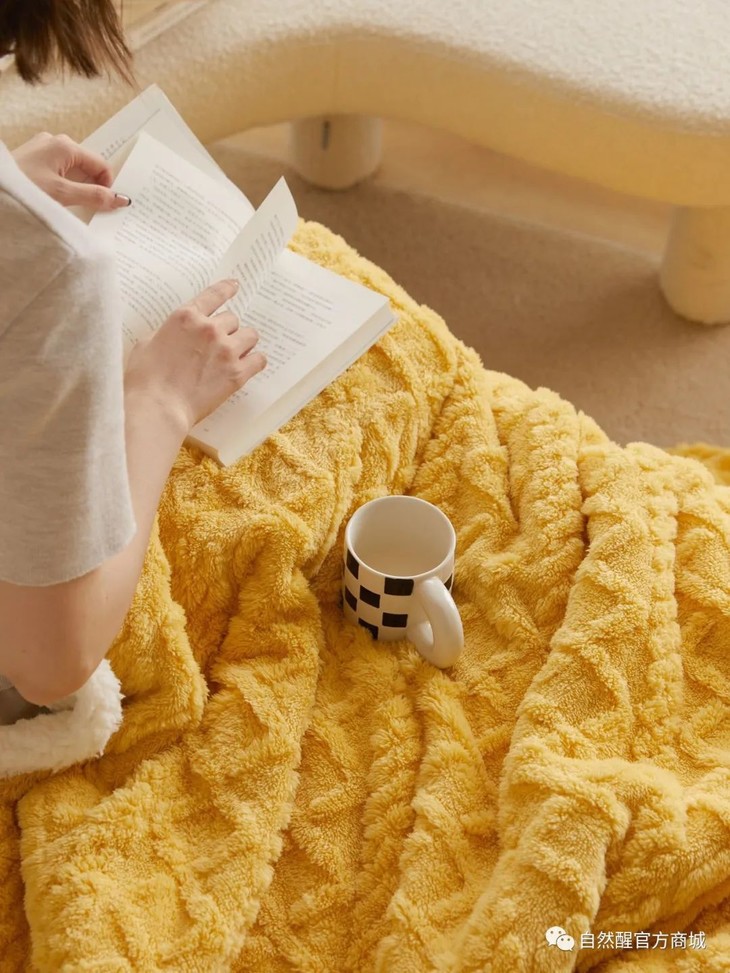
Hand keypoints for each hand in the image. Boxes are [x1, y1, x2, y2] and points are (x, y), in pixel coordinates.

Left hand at [12, 132, 131, 211]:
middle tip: (88, 207)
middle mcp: (56, 142)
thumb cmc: (23, 188)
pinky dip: (63, 185)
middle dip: (92, 187)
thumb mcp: (63, 195)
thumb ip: (94, 196)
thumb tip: (121, 199)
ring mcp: (43, 149)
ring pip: (73, 170)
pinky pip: (59, 170)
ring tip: (68, 203)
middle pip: (87, 166)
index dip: (107, 186)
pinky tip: (56, 197)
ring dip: (77, 187)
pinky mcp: (34, 158)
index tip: (105, 205)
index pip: (101, 165)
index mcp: (65, 146)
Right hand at [123, 279, 266, 432]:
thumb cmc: (145, 379)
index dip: (227, 288)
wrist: (158, 407)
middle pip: (232, 318)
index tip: (235, 285)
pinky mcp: (237, 373)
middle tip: (218, 343)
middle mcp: (210, 329)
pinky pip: (259, 359)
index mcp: (186, 317)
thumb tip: (174, 335)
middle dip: (226, 329)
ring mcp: (226, 350)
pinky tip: (249, 365)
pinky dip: (255, 361)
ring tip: (236, 353)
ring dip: (243, 342)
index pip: (214, 294)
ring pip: (250, 335)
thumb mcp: (146, 344)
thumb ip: (167, 333)